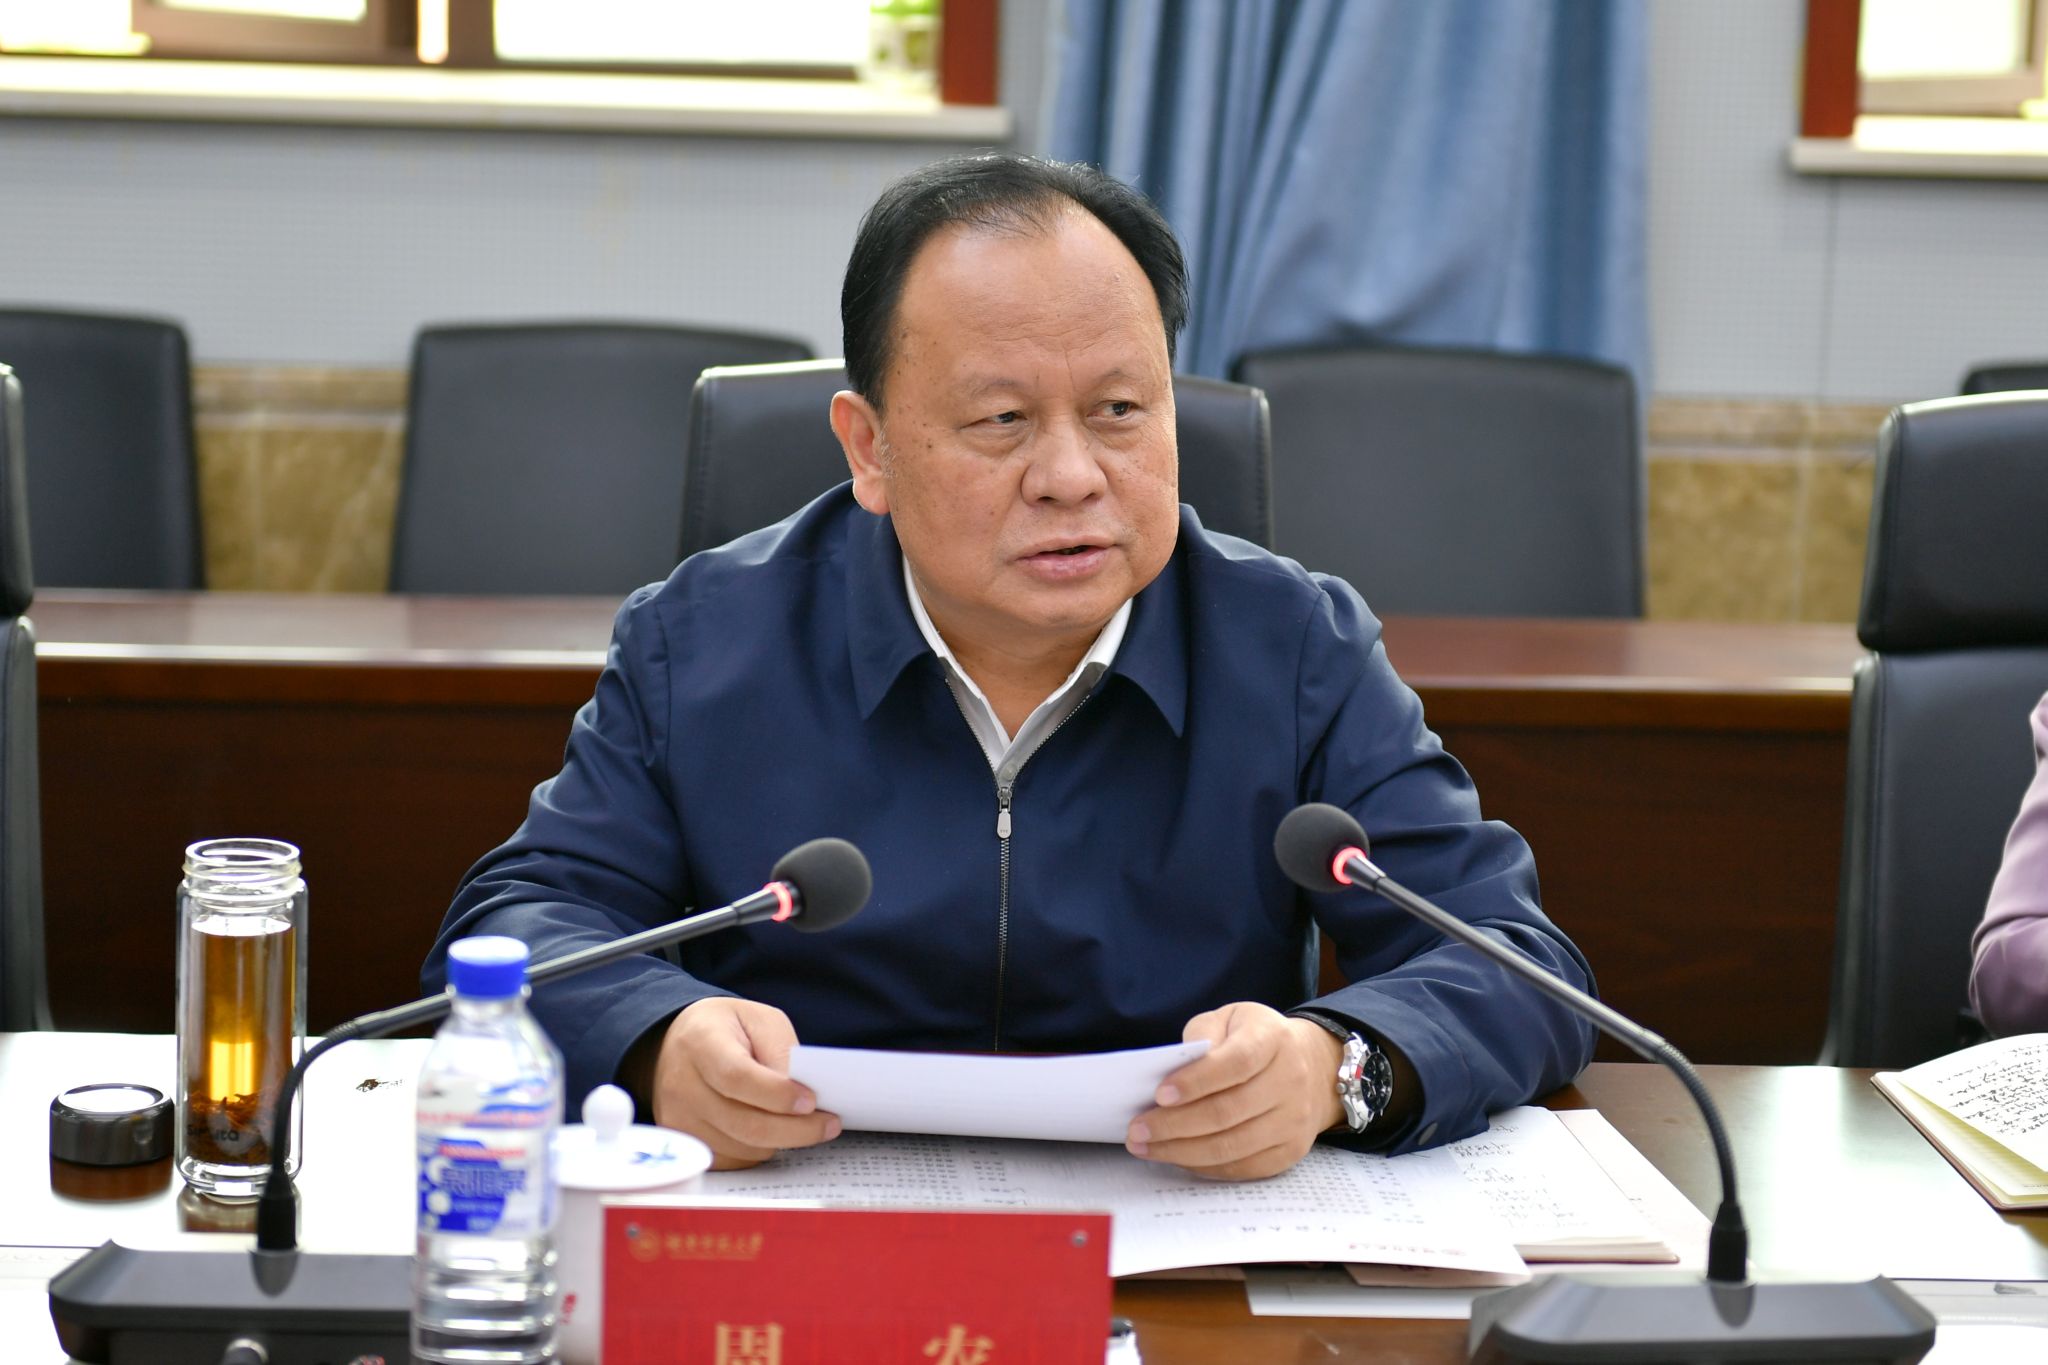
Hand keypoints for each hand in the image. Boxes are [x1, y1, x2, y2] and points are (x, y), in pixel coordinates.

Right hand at [649, 997, 840, 1169]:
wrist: (676, 1044)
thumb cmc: (727, 1030)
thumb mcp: (759, 1020)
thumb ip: (781, 1052)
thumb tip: (803, 1097)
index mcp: (701, 1043)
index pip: (737, 1077)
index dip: (777, 1094)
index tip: (812, 1101)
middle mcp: (682, 1084)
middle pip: (743, 1123)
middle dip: (795, 1129)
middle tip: (829, 1125)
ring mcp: (679, 1118)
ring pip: (742, 1147)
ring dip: (781, 1140)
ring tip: (805, 1124)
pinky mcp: (685, 1142)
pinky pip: (731, 1160)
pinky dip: (760, 1149)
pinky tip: (775, 1131)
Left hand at [1125, 1002, 1343, 1179]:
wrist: (1310, 1066)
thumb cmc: (1253, 1040)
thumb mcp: (1229, 1019)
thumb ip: (1201, 1037)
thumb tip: (1171, 1074)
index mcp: (1273, 1039)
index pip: (1237, 1063)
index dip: (1197, 1081)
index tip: (1159, 1094)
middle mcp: (1291, 1080)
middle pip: (1229, 1111)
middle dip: (1175, 1124)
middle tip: (1136, 1130)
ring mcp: (1294, 1120)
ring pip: (1233, 1145)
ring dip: (1182, 1150)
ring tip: (1145, 1147)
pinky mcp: (1290, 1151)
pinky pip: (1242, 1167)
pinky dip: (1204, 1165)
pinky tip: (1176, 1156)